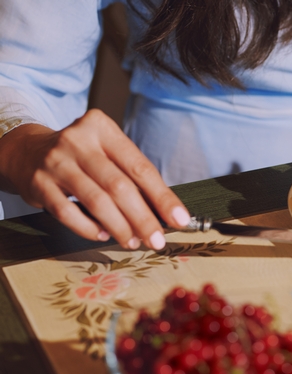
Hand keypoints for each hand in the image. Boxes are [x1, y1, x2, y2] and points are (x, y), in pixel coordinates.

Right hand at [0, 109, 189, 248]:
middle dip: (143, 218)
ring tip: (133, 241)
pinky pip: (68, 212)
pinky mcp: (39, 183)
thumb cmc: (82, 157)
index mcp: (103, 129)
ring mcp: (56, 161)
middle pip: (120, 186)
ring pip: (96, 201)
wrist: (27, 151)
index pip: (140, 167)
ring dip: (120, 227)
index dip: (163, 197)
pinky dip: (88, 228)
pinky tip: (102, 235)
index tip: (180, 220)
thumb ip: (132, 177)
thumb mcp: (107, 153)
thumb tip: (166, 214)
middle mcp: (78, 141)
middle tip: (157, 240)